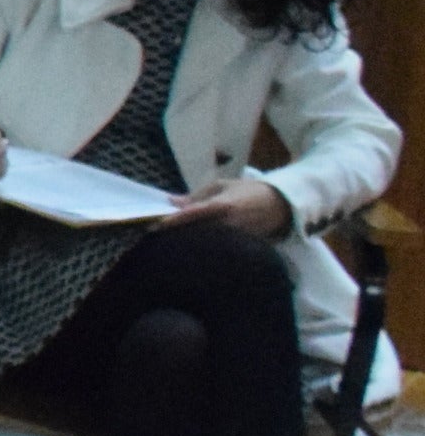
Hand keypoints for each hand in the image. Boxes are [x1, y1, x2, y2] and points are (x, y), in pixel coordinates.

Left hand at [164, 172, 294, 237]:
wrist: (281, 204)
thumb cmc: (248, 190)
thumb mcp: (222, 186)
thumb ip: (196, 195)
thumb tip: (172, 202)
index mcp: (222, 205)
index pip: (192, 214)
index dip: (172, 221)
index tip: (154, 226)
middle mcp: (227, 223)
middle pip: (195, 232)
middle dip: (177, 235)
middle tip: (156, 237)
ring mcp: (235, 237)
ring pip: (205, 243)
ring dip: (188, 243)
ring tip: (170, 245)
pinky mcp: (241, 246)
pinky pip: (217, 248)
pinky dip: (203, 248)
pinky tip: (191, 249)